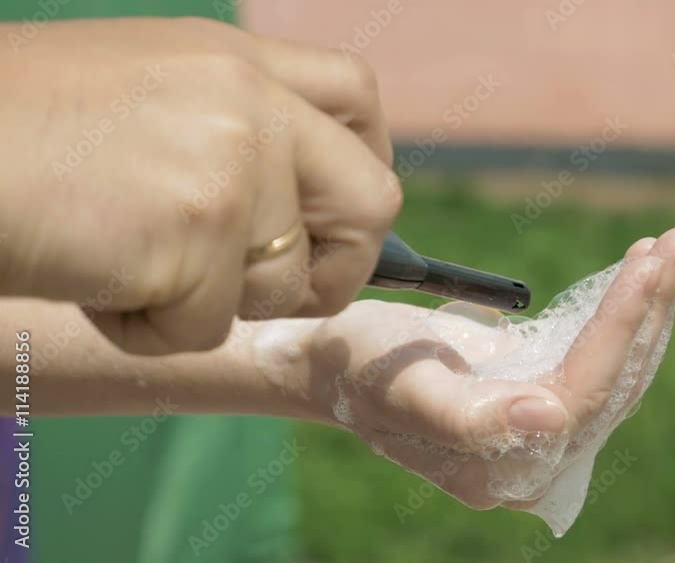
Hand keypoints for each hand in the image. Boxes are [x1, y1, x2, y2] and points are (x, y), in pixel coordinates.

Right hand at [0, 17, 400, 354]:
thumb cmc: (11, 130)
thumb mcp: (141, 91)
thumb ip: (228, 130)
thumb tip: (297, 209)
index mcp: (233, 58)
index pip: (358, 93)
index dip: (366, 163)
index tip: (336, 216)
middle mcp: (248, 99)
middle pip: (373, 199)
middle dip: (341, 264)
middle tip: (282, 289)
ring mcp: (231, 162)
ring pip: (286, 284)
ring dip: (214, 302)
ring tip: (126, 267)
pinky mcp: (197, 231)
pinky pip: (208, 327)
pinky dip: (150, 330)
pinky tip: (91, 281)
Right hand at [285, 226, 674, 510]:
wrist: (331, 360)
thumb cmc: (357, 369)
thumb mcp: (402, 387)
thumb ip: (470, 417)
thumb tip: (551, 417)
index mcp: (506, 468)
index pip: (584, 396)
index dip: (619, 331)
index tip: (649, 264)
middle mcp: (536, 454)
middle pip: (616, 382)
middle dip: (653, 308)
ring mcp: (544, 423)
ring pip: (619, 366)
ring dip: (654, 304)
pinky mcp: (543, 386)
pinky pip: (601, 351)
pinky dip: (627, 308)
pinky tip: (648, 268)